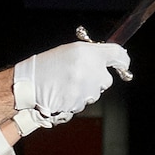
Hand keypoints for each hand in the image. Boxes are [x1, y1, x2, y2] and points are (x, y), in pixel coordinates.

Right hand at [12, 38, 131, 132]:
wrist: (30, 83)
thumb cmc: (48, 65)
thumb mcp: (70, 51)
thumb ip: (91, 55)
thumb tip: (108, 61)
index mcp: (87, 52)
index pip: (117, 54)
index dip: (123, 60)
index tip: (124, 64)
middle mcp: (90, 70)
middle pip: (106, 79)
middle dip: (96, 79)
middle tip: (77, 75)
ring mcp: (86, 89)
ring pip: (95, 92)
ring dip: (85, 90)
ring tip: (65, 84)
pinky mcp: (81, 103)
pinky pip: (85, 102)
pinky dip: (77, 99)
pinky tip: (63, 93)